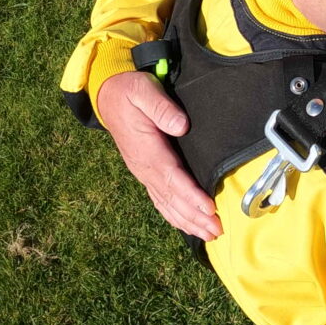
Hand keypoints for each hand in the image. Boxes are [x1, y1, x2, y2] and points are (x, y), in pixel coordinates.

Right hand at [97, 70, 219, 240]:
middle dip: (195, 216)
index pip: (172, 177)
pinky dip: (174, 215)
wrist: (108, 96)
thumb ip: (161, 107)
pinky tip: (186, 224)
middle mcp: (144, 167)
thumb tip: (181, 125)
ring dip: (187, 220)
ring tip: (208, 234)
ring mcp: (143, 172)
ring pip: (166, 203)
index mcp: (146, 150)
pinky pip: (160, 199)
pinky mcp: (145, 172)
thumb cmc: (130, 91)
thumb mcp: (144, 90)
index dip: (191, 195)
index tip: (209, 208)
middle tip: (217, 231)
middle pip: (172, 197)